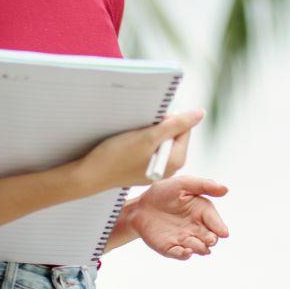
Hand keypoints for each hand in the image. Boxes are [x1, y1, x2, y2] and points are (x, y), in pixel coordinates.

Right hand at [74, 110, 203, 193]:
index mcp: (176, 160)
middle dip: (159, 127)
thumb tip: (200, 113)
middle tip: (140, 131)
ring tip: (132, 139)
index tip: (152, 123)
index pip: (185, 129)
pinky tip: (127, 147)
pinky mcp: (143, 168)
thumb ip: (176, 125)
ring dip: (149, 134)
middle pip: (173, 134)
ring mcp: (156, 168)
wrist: (89, 175)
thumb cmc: (118, 156)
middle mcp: (169, 167)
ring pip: (160, 140)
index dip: (169, 120)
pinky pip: (149, 148)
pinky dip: (140, 142)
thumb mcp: (149, 136)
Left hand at [127, 176, 228, 259]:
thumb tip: (226, 189)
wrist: (141, 206)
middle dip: (211, 240)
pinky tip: (186, 252)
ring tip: (200, 247)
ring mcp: (183, 238)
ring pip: (196, 247)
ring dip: (200, 249)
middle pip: (209, 237)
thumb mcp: (184, 183)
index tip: (224, 233)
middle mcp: (196, 227)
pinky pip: (179, 254)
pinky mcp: (170, 247)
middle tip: (211, 240)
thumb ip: (204, 185)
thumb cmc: (164, 192)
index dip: (220, 227)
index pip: (214, 221)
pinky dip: (184, 255)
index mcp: (202, 211)